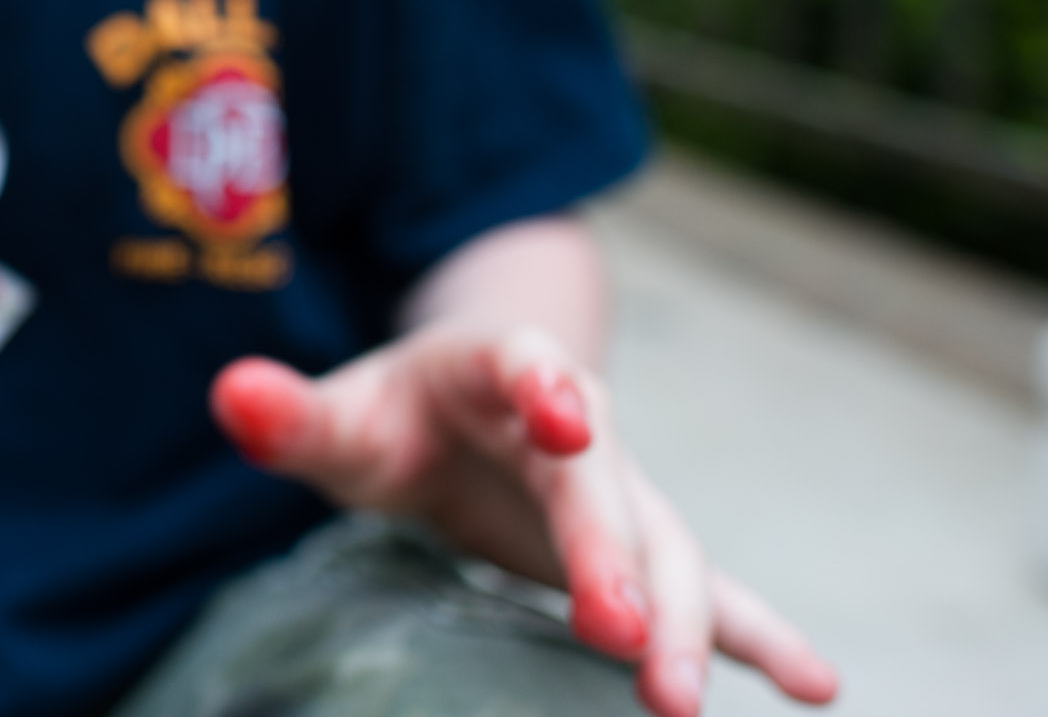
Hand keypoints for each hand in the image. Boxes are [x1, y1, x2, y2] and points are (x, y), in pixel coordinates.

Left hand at [211, 329, 837, 715]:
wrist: (466, 403)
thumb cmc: (393, 413)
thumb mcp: (336, 413)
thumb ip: (288, 412)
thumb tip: (230, 393)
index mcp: (498, 366)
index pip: (525, 365)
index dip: (545, 384)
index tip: (565, 414)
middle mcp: (576, 423)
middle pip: (602, 482)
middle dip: (614, 558)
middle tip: (622, 639)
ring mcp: (617, 489)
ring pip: (665, 547)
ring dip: (688, 619)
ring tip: (683, 699)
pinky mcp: (637, 550)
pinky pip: (715, 592)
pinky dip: (763, 634)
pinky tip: (817, 686)